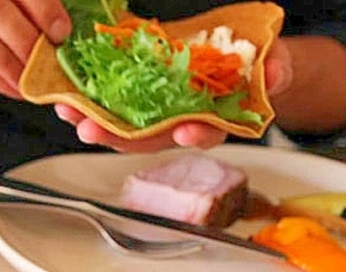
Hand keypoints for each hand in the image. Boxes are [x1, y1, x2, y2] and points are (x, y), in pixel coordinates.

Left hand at [52, 37, 294, 152]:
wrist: (246, 59)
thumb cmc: (257, 67)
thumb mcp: (273, 64)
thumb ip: (275, 69)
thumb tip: (275, 74)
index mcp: (212, 121)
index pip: (202, 132)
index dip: (195, 134)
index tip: (186, 132)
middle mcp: (180, 122)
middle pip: (150, 137)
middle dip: (120, 136)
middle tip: (93, 131)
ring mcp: (159, 111)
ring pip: (125, 125)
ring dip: (96, 121)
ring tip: (70, 114)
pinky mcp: (142, 94)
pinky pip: (114, 102)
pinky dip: (91, 100)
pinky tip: (70, 96)